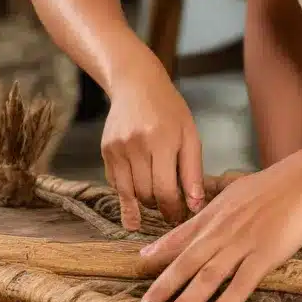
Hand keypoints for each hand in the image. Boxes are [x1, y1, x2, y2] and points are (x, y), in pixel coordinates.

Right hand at [101, 45, 203, 230]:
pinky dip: (128, 194)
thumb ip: (193, 172)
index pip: (166, 189)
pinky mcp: (106, 151)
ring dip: (144, 203)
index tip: (180, 217)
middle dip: (161, 207)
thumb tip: (195, 206)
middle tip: (171, 211)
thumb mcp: (190, 135)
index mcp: (163, 140)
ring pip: (130, 193)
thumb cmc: (169, 110)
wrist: (136, 84)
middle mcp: (137, 145)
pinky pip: (116, 183)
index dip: (173, 209)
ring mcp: (118, 148)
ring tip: (157, 202)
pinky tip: (137, 200)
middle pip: (147, 194)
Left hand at [136, 157, 301, 301]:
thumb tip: (197, 216)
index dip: (159, 253)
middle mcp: (222, 231)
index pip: (180, 236)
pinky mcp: (265, 255)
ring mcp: (242, 243)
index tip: (139, 267)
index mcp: (214, 215)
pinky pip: (241, 284)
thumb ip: (213, 210)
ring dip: (187, 301)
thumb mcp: (234, 193)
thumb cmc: (271, 186)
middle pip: (186, 262)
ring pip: (208, 276)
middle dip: (163, 287)